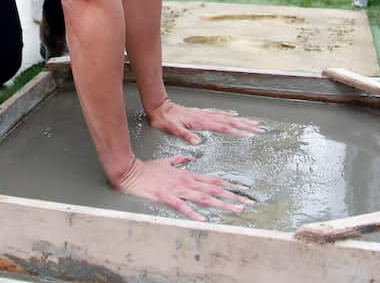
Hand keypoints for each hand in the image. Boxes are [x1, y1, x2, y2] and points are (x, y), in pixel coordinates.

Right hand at [113, 156, 250, 221]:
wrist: (132, 172)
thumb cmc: (148, 169)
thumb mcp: (167, 161)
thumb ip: (180, 161)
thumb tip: (190, 158)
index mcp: (187, 175)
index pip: (213, 180)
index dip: (229, 185)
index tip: (243, 188)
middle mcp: (186, 182)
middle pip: (213, 190)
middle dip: (232, 196)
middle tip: (248, 202)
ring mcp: (177, 190)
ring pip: (203, 198)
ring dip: (220, 204)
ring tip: (234, 210)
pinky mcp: (166, 197)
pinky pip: (181, 206)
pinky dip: (192, 213)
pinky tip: (202, 219)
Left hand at [147, 98, 263, 144]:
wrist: (159, 107)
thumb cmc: (165, 120)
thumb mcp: (172, 129)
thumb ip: (185, 135)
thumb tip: (197, 142)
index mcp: (201, 122)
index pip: (223, 127)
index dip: (237, 131)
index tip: (250, 135)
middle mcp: (205, 117)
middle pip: (230, 121)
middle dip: (246, 125)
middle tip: (260, 129)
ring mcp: (205, 114)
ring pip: (227, 117)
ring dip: (241, 120)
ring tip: (253, 123)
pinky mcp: (202, 114)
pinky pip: (220, 114)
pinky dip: (230, 115)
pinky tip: (234, 116)